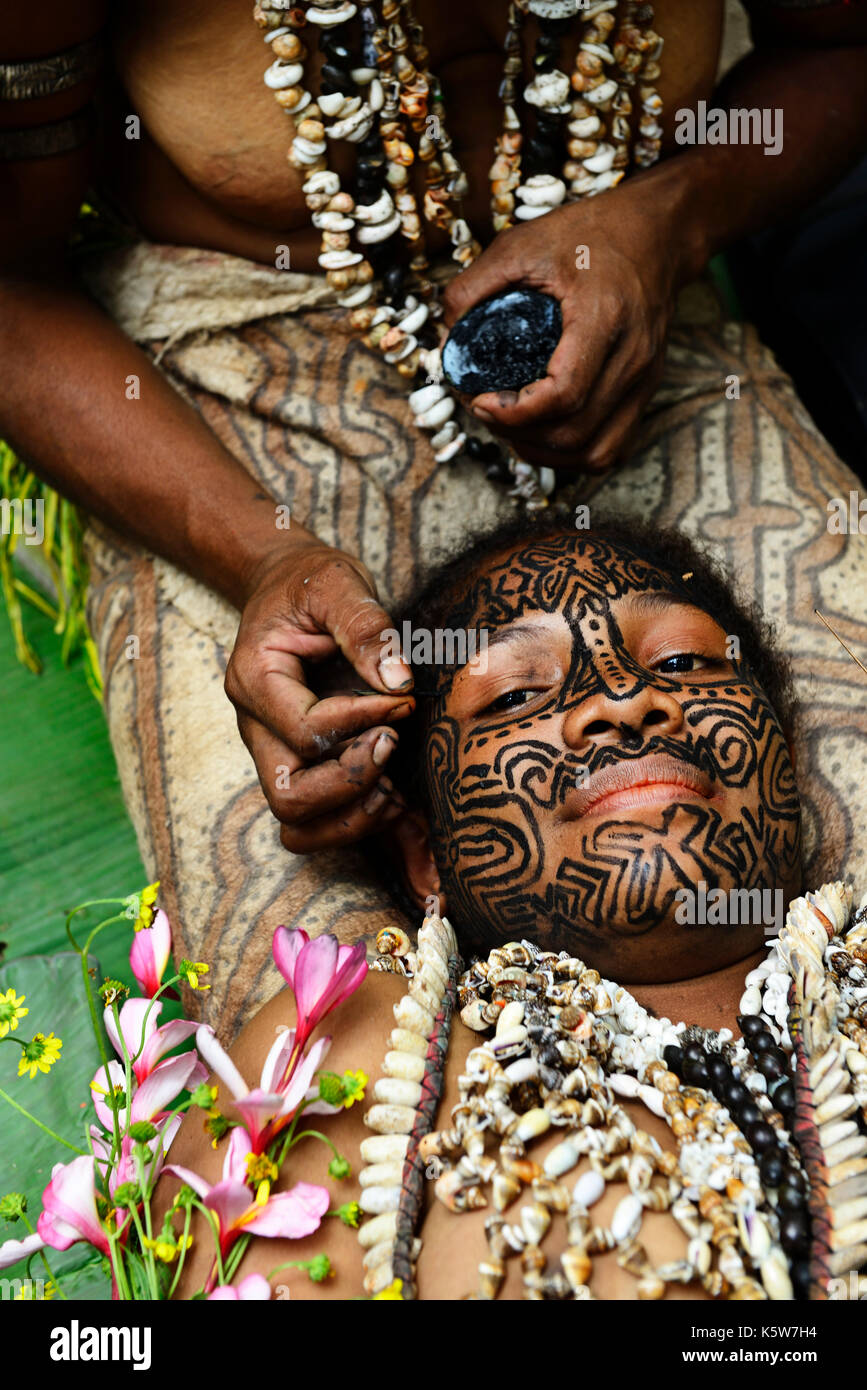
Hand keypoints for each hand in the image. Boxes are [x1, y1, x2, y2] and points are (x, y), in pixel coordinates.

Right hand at [224, 540, 414, 851]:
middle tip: (395, 745)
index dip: (360, 723)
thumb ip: (366, 627)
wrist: (287, 587)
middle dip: (351, 781)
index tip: (404, 703)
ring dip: (352, 817)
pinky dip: (357, 825)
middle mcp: (257, 728)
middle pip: (290, 794)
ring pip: (297, 823)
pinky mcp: (300, 766)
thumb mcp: (336, 583)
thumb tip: (399, 681)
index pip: (305, 729)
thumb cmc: (308, 582)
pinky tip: (401, 805)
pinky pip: (317, 822)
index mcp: (255, 680)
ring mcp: (275, 753)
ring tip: (398, 788)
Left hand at [442, 171, 693, 473]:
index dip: (514, 413)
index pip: (564, 395)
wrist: (657, 232)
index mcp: (606, 319)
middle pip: (574, 433)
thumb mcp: (524, 243)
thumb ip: (476, 286)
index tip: (479, 401)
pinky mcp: (645, 392)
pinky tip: (545, 433)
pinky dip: (574, 454)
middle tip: (485, 411)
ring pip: (596, 453)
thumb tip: (446, 338)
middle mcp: (633, 358)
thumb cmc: (592, 234)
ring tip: (512, 427)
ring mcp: (645, 380)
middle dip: (518, 434)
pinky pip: (613, 448)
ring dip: (546, 453)